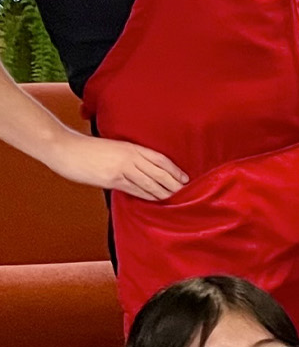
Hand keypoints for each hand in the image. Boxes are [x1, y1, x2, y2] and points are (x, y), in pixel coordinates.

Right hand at [46, 132, 186, 201]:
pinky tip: (154, 199)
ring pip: (149, 183)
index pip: (160, 159)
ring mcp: (121, 169)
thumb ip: (128, 156)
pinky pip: (134, 189)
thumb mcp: (113, 147)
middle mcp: (130, 157)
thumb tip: (142, 168)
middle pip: (159, 172)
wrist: (66, 149)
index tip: (184, 178)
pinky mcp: (111, 180)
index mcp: (132, 147)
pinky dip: (146, 195)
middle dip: (173, 183)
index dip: (174, 169)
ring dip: (163, 192)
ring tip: (174, 198)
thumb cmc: (88, 148)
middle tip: (184, 191)